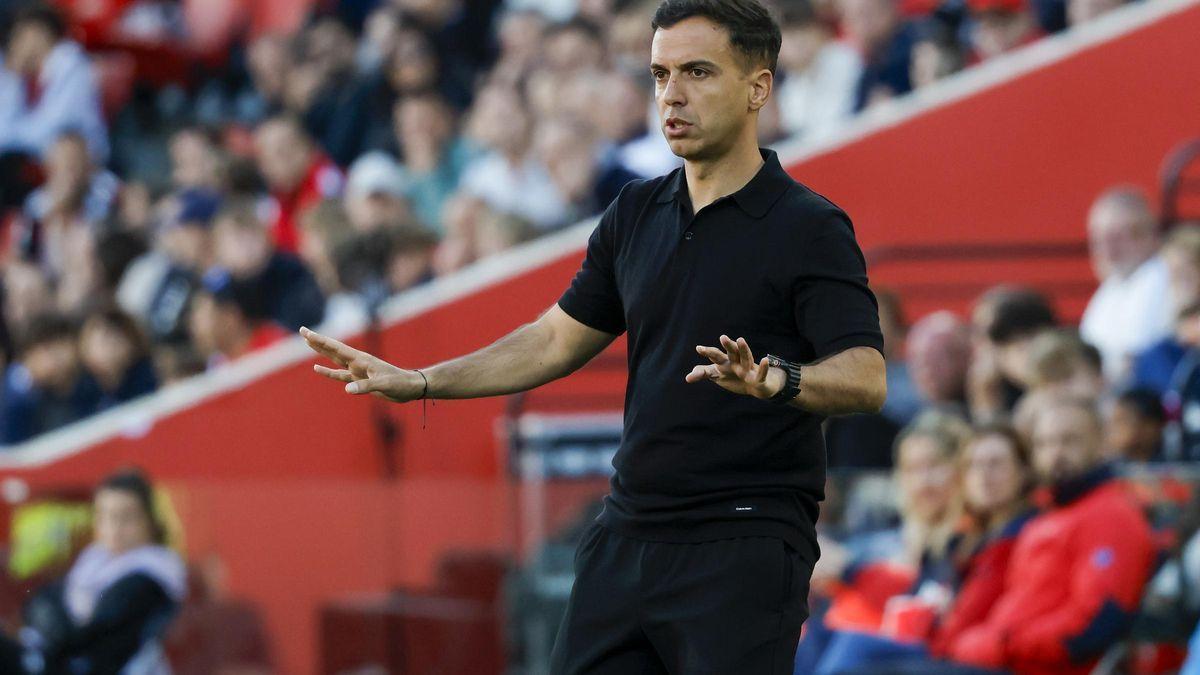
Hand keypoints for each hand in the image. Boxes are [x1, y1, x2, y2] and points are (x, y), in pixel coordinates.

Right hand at [300, 326, 423, 402]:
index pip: (336, 347)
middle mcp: (357, 362)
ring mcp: (357, 370)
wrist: (410, 388)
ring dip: (321, 351)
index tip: (306, 332)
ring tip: (308, 343)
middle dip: (317, 341)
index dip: (320, 340)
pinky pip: (339, 374)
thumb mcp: (383, 385)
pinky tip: (318, 368)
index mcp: (361, 359)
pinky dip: (328, 372)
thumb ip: (365, 386)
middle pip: (332, 349)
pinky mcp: (359, 380)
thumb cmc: (399, 384)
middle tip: (302, 331)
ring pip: (334, 359)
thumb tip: (346, 389)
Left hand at [685, 334, 781, 399]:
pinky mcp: (758, 378)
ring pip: (746, 358)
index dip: (707, 352)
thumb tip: (687, 378)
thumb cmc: (734, 376)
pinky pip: (761, 373)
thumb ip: (703, 373)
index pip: (715, 355)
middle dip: (728, 345)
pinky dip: (763, 368)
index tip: (698, 348)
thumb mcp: (717, 374)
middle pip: (731, 353)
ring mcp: (748, 369)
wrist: (756, 385)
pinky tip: (765, 360)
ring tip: (740, 339)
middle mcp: (736, 362)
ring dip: (744, 349)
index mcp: (725, 361)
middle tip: (722, 337)